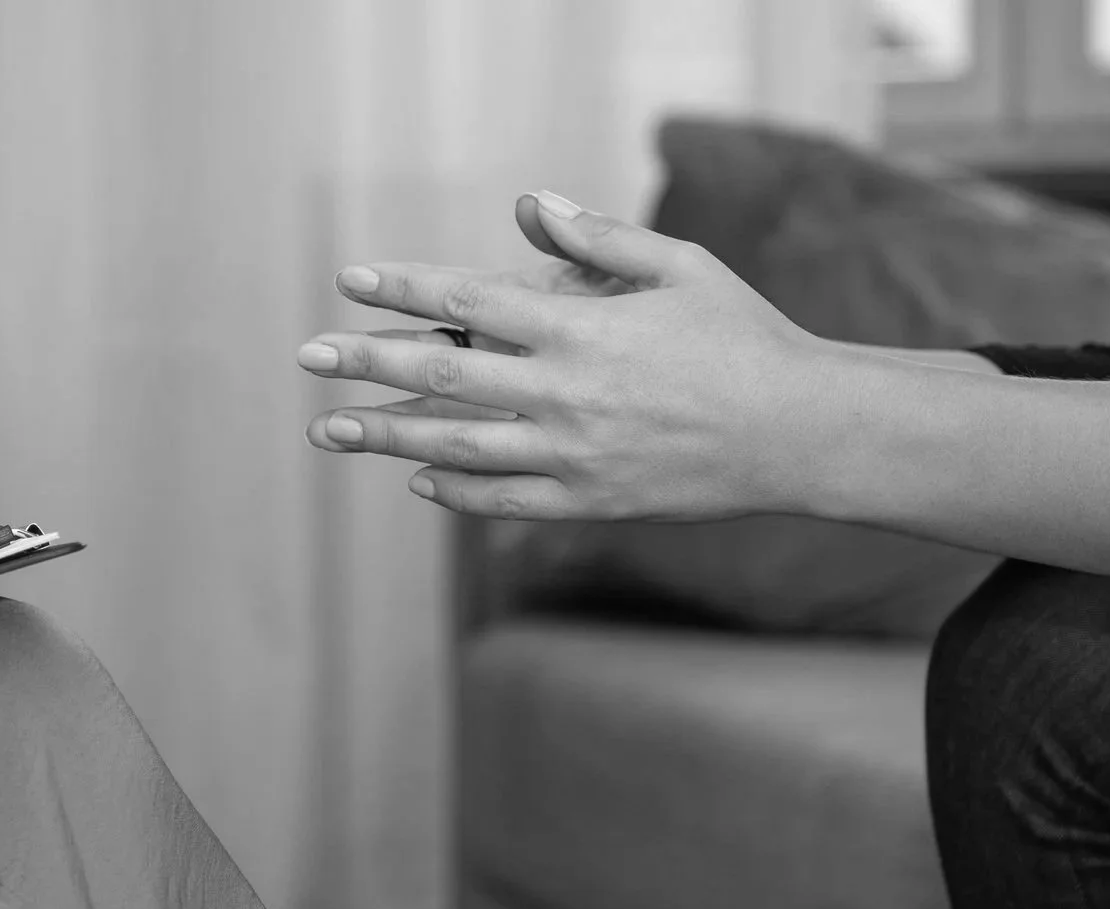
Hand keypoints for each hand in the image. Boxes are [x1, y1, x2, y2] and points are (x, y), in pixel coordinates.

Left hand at [296, 191, 834, 520]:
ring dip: (386, 437)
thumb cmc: (743, 338)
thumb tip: (530, 205)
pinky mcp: (589, 502)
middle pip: (442, 377)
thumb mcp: (681, 267)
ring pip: (456, 448)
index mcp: (582, 330)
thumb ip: (599, 240)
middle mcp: (566, 396)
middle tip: (309, 358)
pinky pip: (504, 503)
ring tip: (330, 429)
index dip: (403, 290)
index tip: (351, 280)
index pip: (468, 302)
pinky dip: (455, 493)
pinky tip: (418, 478)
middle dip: (366, 365)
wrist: (800, 435)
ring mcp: (573, 456)